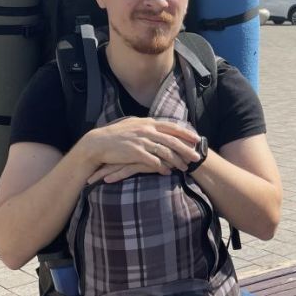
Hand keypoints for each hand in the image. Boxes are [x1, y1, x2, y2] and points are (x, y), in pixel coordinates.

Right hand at [83, 117, 199, 180]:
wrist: (98, 143)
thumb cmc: (115, 135)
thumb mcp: (132, 125)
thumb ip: (146, 126)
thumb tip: (157, 126)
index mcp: (148, 123)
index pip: (172, 127)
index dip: (185, 133)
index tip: (197, 139)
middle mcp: (146, 131)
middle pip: (172, 140)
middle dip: (186, 149)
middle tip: (196, 157)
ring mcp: (141, 142)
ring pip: (165, 152)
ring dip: (176, 161)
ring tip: (184, 168)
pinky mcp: (135, 153)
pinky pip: (153, 162)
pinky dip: (162, 167)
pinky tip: (167, 172)